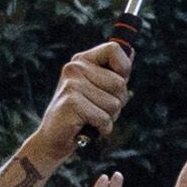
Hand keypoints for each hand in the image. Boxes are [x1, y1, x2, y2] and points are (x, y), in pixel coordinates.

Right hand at [29, 39, 133, 163]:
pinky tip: (88, 127)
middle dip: (118, 102)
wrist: (54, 138)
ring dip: (109, 117)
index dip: (123, 69)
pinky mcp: (71, 102)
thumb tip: (132, 51)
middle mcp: (74, 68)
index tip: (113, 85)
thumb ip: (115, 72)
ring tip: (91, 117)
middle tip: (98, 108)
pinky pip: (104, 118)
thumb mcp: (101, 89)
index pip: (113, 49)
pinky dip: (102, 128)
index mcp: (82, 60)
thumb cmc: (84, 114)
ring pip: (114, 103)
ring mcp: (71, 84)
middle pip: (119, 83)